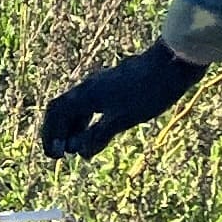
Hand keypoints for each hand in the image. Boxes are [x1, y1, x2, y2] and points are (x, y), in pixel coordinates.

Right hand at [39, 43, 207, 159]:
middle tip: (62, 155)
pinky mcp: (113, 85)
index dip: (50, 135)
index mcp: (86, 94)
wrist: (171, 64)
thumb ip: (98, 135)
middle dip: (59, 133)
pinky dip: (87, 120)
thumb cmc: (148, 92)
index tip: (55, 156)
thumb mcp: (123, 119)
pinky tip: (98, 130)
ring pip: (78, 107)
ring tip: (77, 147)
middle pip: (63, 110)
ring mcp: (100, 85)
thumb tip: (79, 152)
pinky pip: (91, 104)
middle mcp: (88, 87)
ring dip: (73, 127)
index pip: (56, 113)